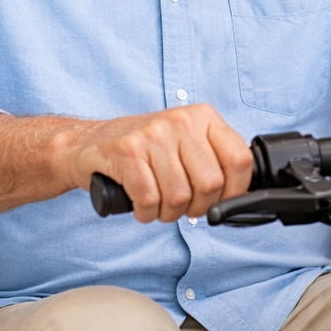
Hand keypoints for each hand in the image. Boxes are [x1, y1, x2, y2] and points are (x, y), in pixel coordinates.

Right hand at [60, 105, 253, 223]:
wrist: (89, 143)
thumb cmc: (144, 149)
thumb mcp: (185, 142)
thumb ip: (214, 160)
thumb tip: (241, 194)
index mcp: (203, 117)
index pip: (239, 159)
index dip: (235, 191)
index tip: (221, 201)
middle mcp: (180, 120)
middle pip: (210, 184)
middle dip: (197, 207)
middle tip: (182, 206)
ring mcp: (153, 135)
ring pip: (179, 196)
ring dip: (168, 213)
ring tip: (158, 204)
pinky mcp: (127, 152)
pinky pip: (150, 200)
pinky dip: (146, 213)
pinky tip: (141, 205)